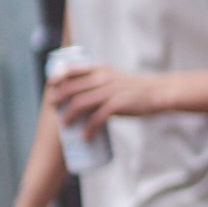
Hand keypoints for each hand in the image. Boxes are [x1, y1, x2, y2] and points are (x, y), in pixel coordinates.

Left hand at [49, 64, 163, 129]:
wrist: (157, 92)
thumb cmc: (133, 88)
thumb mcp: (114, 77)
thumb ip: (97, 80)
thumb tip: (78, 93)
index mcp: (100, 69)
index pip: (71, 69)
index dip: (57, 78)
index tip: (50, 88)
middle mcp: (102, 78)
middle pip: (72, 89)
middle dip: (58, 100)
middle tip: (53, 109)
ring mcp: (110, 91)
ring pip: (80, 104)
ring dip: (69, 116)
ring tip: (65, 125)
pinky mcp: (118, 105)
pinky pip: (97, 118)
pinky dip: (88, 129)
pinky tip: (84, 137)